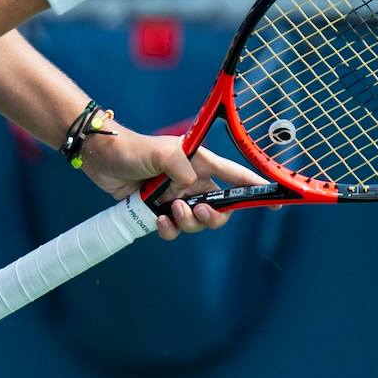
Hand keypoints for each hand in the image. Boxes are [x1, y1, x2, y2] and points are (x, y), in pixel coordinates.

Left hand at [77, 121, 269, 240]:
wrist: (101, 158)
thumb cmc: (132, 148)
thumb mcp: (162, 151)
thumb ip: (180, 166)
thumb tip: (190, 187)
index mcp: (200, 165)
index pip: (236, 178)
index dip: (256, 190)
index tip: (276, 201)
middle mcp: (192, 183)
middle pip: (220, 209)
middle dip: (215, 217)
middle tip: (199, 211)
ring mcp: (175, 198)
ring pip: (197, 223)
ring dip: (189, 223)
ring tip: (171, 211)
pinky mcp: (158, 211)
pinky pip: (173, 230)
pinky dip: (169, 230)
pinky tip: (159, 221)